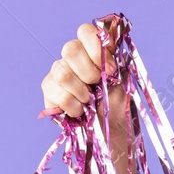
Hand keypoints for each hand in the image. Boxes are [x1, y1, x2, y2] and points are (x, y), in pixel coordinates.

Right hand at [38, 17, 139, 173]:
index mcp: (95, 56)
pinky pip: (52, 90)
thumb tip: (113, 29)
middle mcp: (75, 62)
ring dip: (79, 91)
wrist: (112, 144)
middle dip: (89, 71)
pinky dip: (69, 104)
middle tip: (98, 90)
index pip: (87, 31)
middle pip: (70, 49)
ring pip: (60, 70)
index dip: (96, 48)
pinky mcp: (49, 95)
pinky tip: (78, 113)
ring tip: (89, 105)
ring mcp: (59, 76)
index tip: (109, 71)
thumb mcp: (124, 86)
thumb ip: (115, 59)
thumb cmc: (120, 116)